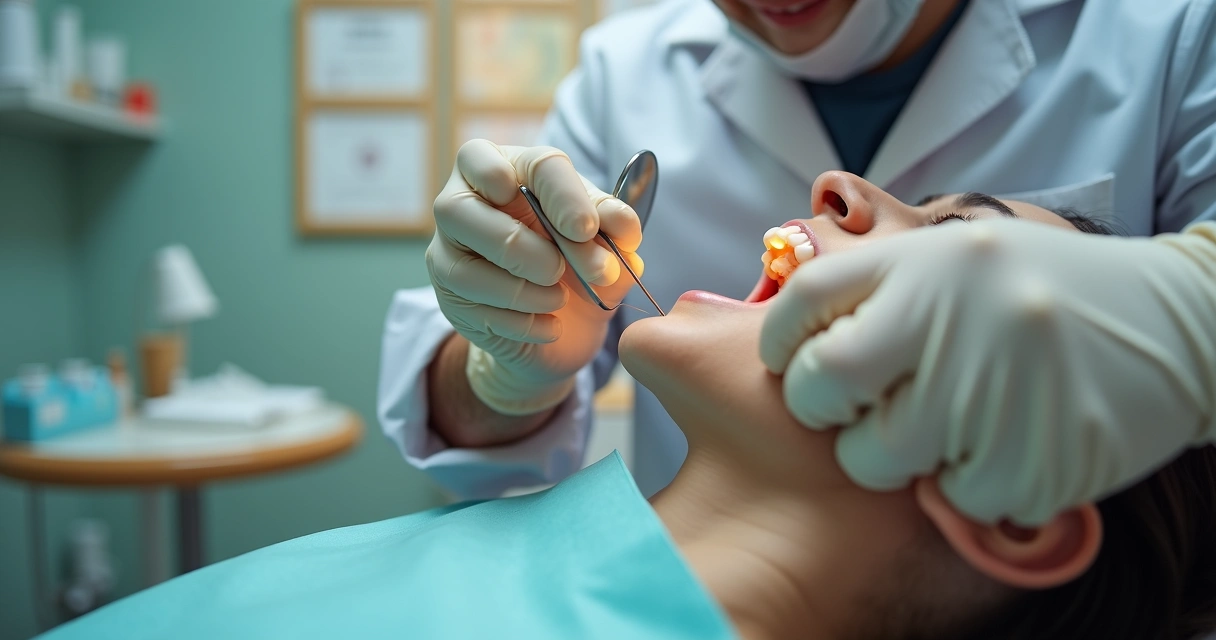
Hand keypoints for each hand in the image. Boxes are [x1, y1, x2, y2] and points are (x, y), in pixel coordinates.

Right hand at [428, 140, 642, 414]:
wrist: (565, 326)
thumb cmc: (578, 265)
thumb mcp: (604, 244)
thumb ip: (614, 230)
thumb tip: (624, 226)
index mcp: (510, 166)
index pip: (526, 163)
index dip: (560, 195)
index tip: (587, 228)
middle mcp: (463, 200)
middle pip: (460, 208)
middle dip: (520, 246)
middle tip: (561, 270)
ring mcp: (447, 251)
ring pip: (461, 268)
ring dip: (519, 289)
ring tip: (558, 300)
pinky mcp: (448, 298)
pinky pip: (473, 310)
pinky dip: (520, 322)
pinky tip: (549, 326)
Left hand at [760, 220, 1215, 524]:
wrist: (1182, 323)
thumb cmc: (1046, 293)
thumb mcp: (962, 258)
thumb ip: (883, 288)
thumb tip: (794, 336)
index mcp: (927, 260)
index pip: (806, 299)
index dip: (783, 339)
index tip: (791, 362)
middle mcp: (953, 315)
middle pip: (824, 381)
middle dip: (822, 406)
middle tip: (854, 408)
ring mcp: (994, 388)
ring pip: (876, 457)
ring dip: (896, 454)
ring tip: (949, 425)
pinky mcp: (1034, 457)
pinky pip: (953, 497)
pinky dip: (968, 485)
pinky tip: (1008, 446)